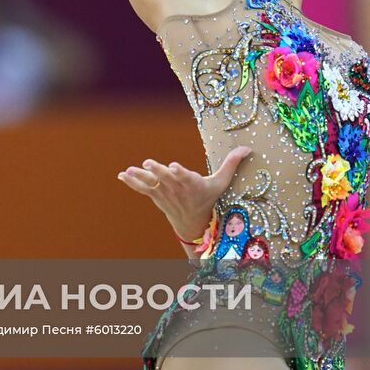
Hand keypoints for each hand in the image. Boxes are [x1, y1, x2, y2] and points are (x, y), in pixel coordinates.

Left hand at [117, 146, 252, 244]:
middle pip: (167, 179)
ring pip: (152, 184)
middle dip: (157, 171)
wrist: (193, 223)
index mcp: (193, 185)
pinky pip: (143, 189)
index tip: (174, 166)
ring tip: (129, 170)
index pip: (186, 178)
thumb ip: (232, 164)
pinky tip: (121, 175)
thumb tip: (247, 147)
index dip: (180, 172)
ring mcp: (165, 194)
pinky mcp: (156, 196)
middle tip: (148, 163)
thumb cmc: (208, 198)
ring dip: (140, 178)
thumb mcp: (221, 183)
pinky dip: (132, 183)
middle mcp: (178, 190)